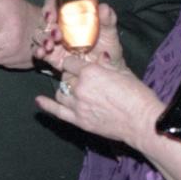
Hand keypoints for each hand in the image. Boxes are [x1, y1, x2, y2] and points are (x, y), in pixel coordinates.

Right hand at [34, 2, 126, 71]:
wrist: (107, 72)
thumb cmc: (108, 48)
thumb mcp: (110, 32)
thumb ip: (107, 19)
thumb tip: (103, 8)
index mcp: (71, 16)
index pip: (54, 5)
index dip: (50, 6)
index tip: (53, 13)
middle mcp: (60, 27)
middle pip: (43, 19)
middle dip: (46, 24)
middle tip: (55, 32)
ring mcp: (54, 42)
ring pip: (38, 34)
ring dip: (41, 37)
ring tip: (50, 45)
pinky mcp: (51, 57)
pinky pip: (38, 51)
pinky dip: (37, 51)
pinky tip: (42, 52)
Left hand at [34, 32, 161, 149]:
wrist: (142, 121)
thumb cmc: (137, 95)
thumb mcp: (122, 72)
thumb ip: (105, 64)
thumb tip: (98, 58)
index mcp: (90, 71)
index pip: (71, 62)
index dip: (75, 62)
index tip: (79, 64)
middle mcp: (80, 87)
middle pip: (65, 77)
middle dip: (72, 76)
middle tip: (82, 80)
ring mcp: (78, 105)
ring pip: (60, 92)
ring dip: (65, 90)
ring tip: (74, 91)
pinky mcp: (79, 121)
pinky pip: (57, 111)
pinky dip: (47, 105)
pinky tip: (38, 101)